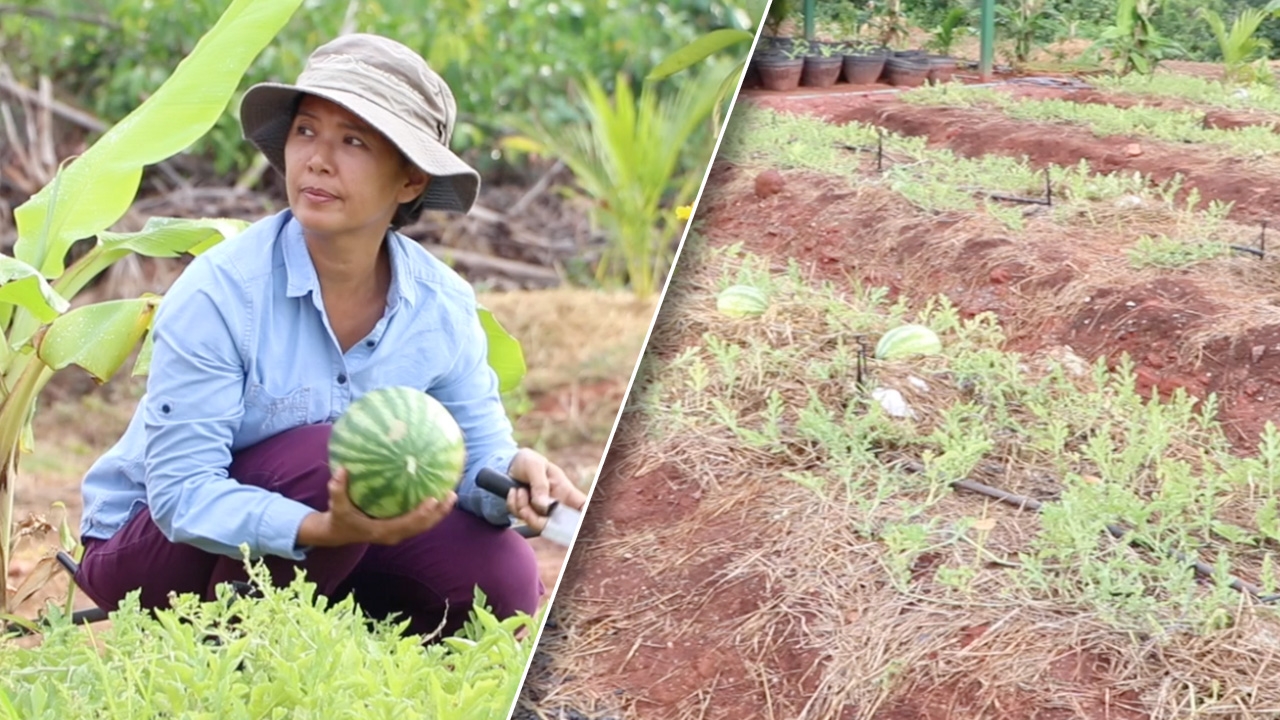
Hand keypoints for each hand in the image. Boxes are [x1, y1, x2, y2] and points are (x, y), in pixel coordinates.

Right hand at [296, 467, 455, 547]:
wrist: (337, 534)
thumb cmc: (339, 518)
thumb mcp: (336, 505)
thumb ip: (337, 489)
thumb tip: (342, 470)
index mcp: (381, 531)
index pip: (407, 523)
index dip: (422, 513)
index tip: (433, 499)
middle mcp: (393, 535)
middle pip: (422, 526)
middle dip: (439, 513)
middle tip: (451, 495)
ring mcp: (398, 533)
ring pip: (424, 526)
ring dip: (439, 513)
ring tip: (451, 495)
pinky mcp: (399, 529)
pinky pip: (419, 522)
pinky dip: (430, 512)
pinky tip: (438, 497)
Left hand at [504, 448, 586, 532]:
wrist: (508, 464)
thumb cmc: (528, 461)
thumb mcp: (534, 466)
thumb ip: (540, 485)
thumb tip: (544, 506)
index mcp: (565, 491)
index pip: (583, 507)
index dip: (586, 519)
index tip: (580, 526)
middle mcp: (556, 505)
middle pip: (555, 525)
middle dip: (537, 519)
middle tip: (525, 507)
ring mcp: (542, 511)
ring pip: (535, 523)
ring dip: (522, 507)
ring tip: (519, 490)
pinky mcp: (528, 513)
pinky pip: (521, 517)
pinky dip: (514, 505)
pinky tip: (513, 492)